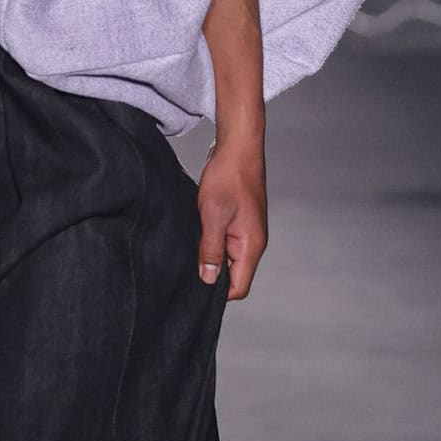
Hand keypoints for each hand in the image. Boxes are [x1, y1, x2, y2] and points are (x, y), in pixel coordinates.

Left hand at [197, 133, 267, 300]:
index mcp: (252, 245)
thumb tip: (209, 278)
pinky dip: (211, 242)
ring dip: (210, 257)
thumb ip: (212, 248)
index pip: (239, 287)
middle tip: (187, 268)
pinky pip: (225, 243)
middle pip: (234, 275)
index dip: (218, 293)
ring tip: (191, 248)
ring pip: (228, 259)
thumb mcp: (213, 214)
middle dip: (212, 276)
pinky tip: (196, 235)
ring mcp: (246, 232)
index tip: (195, 287)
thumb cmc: (228, 176)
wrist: (237, 147)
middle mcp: (253, 242)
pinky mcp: (238, 222)